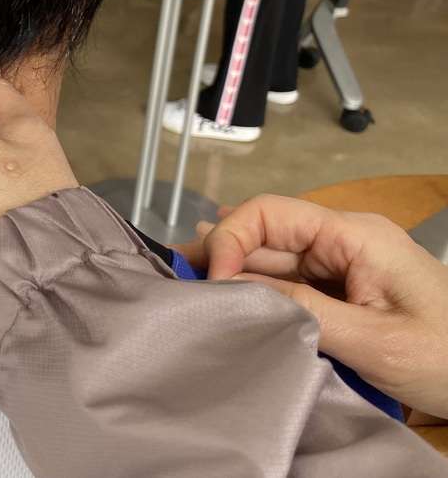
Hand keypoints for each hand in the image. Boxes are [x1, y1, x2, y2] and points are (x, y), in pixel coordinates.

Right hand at [174, 194, 447, 417]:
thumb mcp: (376, 340)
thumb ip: (303, 310)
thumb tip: (236, 290)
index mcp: (354, 236)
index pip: (270, 213)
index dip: (231, 238)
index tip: (213, 282)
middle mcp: (342, 242)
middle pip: (264, 236)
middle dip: (221, 256)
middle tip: (179, 284)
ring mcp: (341, 267)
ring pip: (270, 262)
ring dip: (233, 276)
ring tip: (188, 287)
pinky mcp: (341, 292)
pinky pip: (287, 285)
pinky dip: (254, 290)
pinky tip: (223, 291)